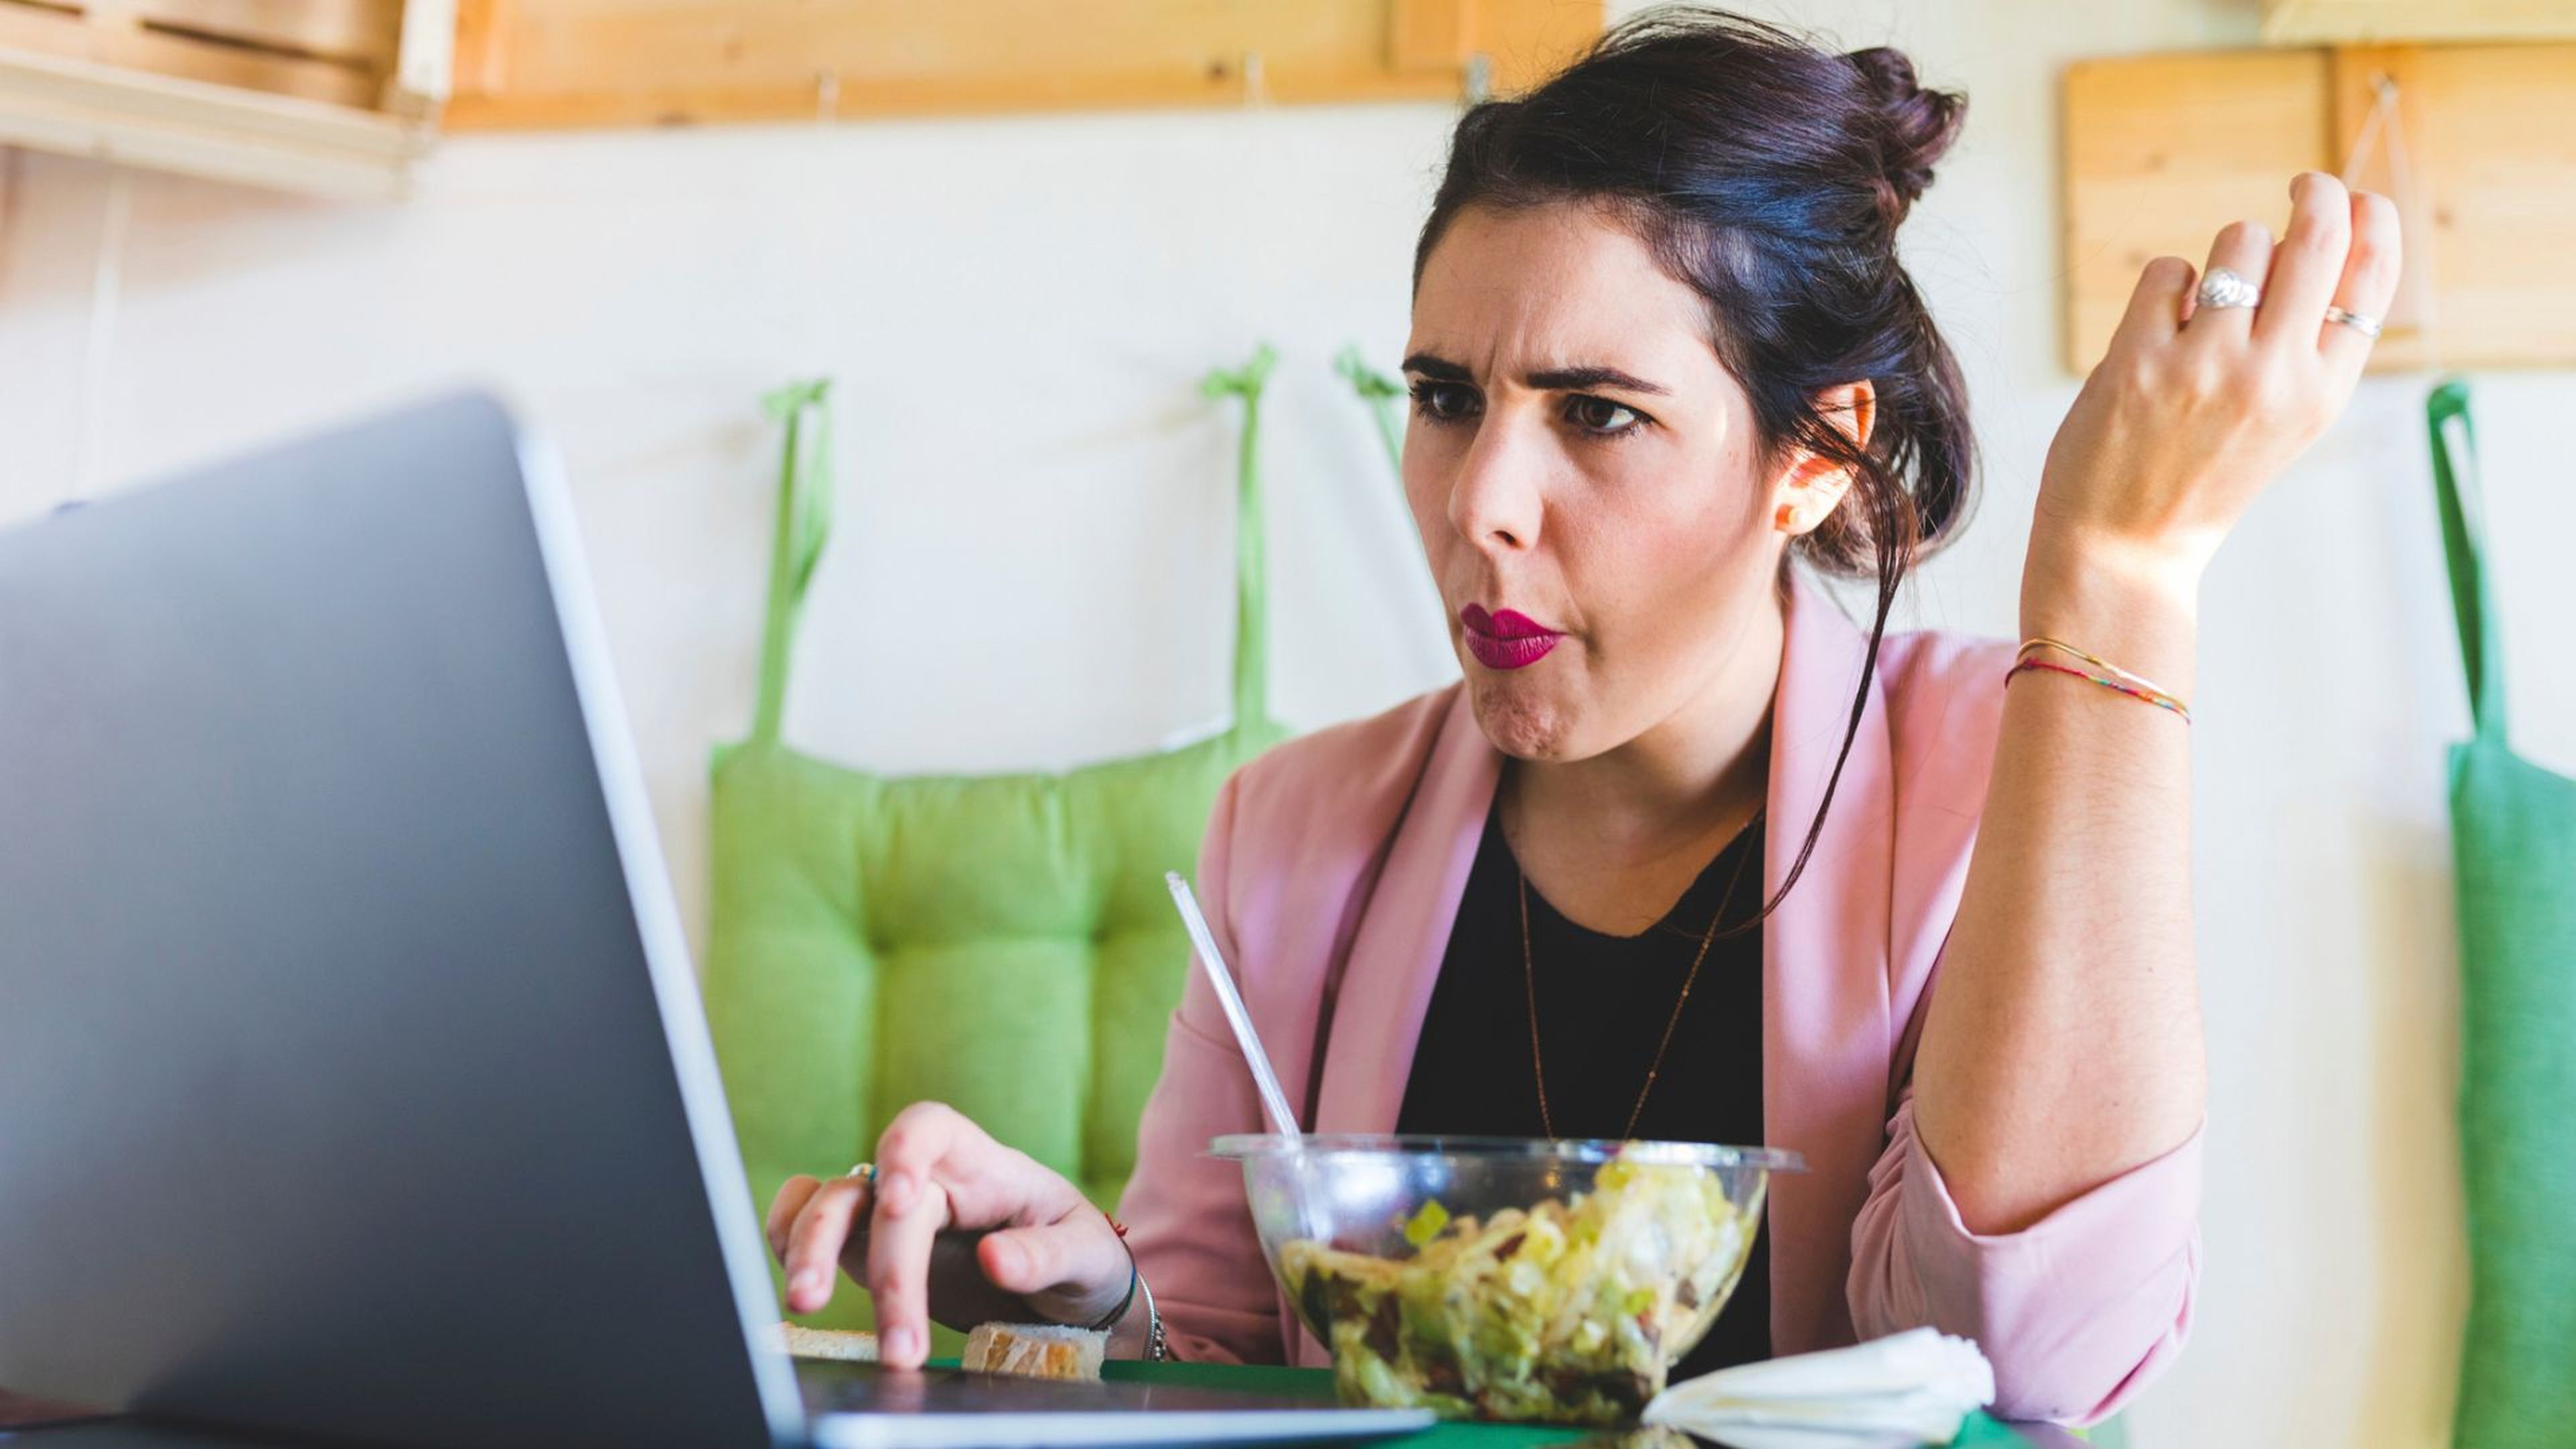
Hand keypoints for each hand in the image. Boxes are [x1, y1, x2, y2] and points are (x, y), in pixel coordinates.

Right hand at [763, 1102, 1131, 1368]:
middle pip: (876, 1193)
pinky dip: (788, 1239)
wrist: (1062, 1287)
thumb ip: (1045, 1257)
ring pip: (829, 1207)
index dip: (905, 1152)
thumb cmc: (1077, 1256)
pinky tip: (794, 1276)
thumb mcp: (1085, 1255)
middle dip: (881, 1263)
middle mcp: (926, 1181)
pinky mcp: (867, 1250)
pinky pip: (809, 1224)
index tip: (901, 1201)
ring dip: (810, 1249)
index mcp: (982, 1166)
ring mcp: (888, 1214)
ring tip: (804, 1304)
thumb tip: (995, 1259)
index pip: (930, 1127)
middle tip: (896, 1338)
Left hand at [2031, 170, 2401, 598]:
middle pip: (2319, 235)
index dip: (2373, 220)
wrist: (2128, 546)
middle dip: (2318, 191)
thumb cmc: (2202, 475)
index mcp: (2321, 393)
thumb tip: (2315, 236)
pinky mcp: (2140, 361)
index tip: (2360, 197)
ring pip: (2240, 241)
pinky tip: (2158, 329)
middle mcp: (2274, 376)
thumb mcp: (2283, 421)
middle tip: (2307, 183)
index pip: (2373, 278)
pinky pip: (2169, 271)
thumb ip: (2306, 345)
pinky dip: (2166, 286)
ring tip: (2209, 301)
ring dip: (2228, 253)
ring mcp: (2207, 366)